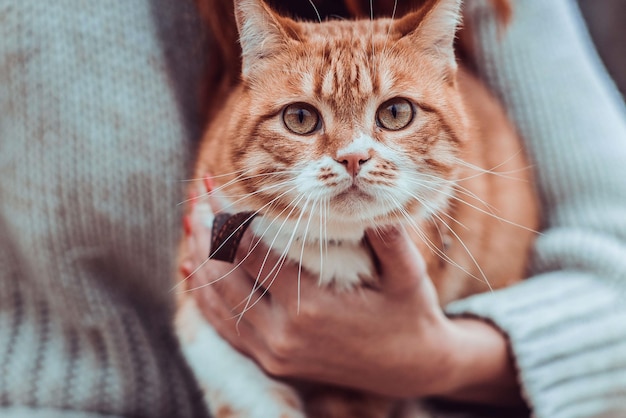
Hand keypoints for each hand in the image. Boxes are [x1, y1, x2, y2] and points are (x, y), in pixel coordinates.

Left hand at [182, 188, 521, 403]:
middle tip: (196, 195)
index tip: (212, 185)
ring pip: (216, 301)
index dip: (226, 215)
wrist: (412, 369)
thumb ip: (387, 233)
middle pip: (223, 274)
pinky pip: (224, 328)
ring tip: (191, 222)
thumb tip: (368, 183)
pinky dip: (203, 297)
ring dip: (199, 260)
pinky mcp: (270, 363)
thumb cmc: (410, 315)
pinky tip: (191, 270)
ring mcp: (272, 353)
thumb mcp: (408, 273)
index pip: (250, 252)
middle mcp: (283, 334)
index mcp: (311, 307)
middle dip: (205, 231)